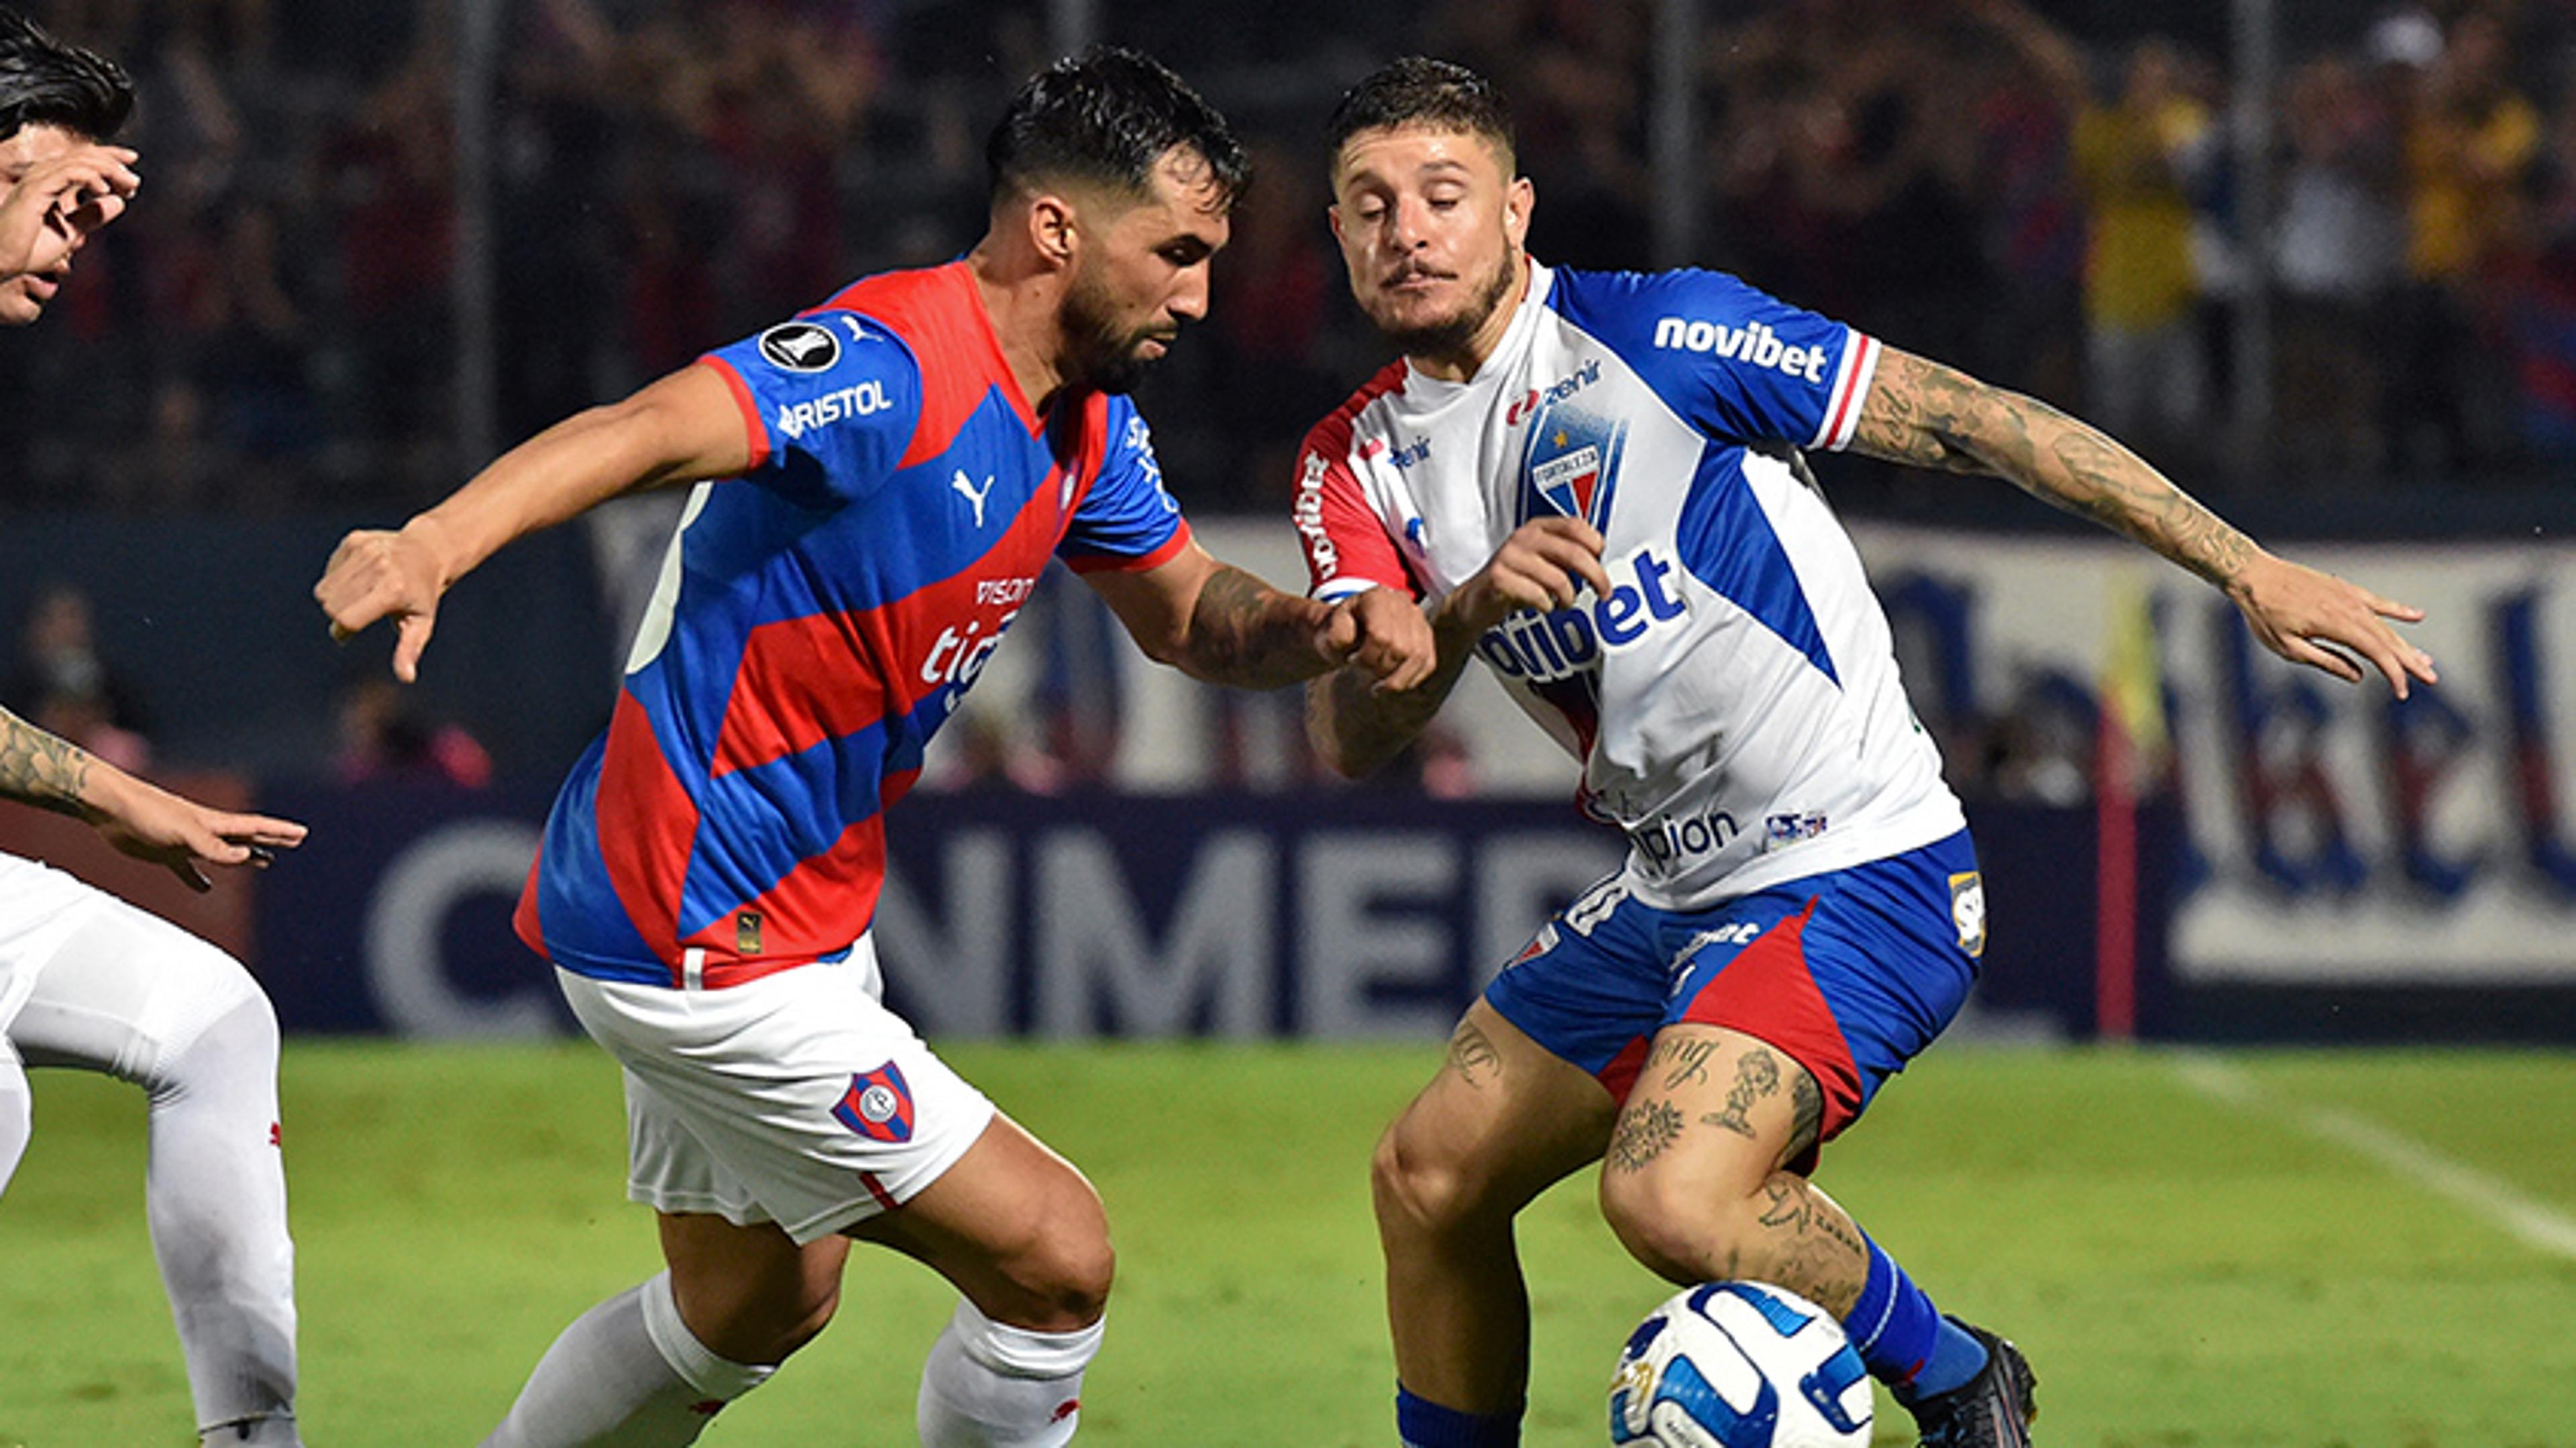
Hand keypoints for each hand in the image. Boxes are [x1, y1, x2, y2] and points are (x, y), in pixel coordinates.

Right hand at [0, 144, 139, 277]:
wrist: (3, 262)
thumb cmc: (28, 249)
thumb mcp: (71, 231)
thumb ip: (92, 215)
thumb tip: (119, 201)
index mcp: (49, 182)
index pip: (81, 159)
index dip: (108, 155)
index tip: (132, 160)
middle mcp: (42, 177)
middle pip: (82, 155)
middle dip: (113, 163)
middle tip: (133, 180)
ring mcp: (36, 182)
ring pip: (77, 161)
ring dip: (107, 170)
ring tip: (127, 185)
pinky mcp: (34, 191)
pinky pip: (66, 174)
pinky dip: (89, 177)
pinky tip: (104, 190)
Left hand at [88, 774, 306, 892]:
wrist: (110, 808)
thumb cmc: (148, 814)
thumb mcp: (185, 833)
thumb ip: (214, 847)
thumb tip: (248, 856)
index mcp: (214, 824)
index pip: (254, 827)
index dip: (279, 830)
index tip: (302, 832)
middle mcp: (205, 832)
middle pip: (246, 837)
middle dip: (272, 839)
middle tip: (294, 840)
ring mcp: (186, 842)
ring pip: (223, 852)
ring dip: (244, 857)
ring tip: (264, 862)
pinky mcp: (165, 853)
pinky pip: (186, 870)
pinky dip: (196, 879)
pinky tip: (202, 888)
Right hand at [316, 521, 447, 680]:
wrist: (428, 552)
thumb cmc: (423, 595)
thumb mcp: (421, 624)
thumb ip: (409, 650)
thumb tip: (407, 677)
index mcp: (393, 590)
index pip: (346, 619)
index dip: (344, 631)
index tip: (349, 634)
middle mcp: (379, 567)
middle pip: (331, 606)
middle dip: (339, 616)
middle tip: (360, 613)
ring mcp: (365, 550)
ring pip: (324, 589)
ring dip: (336, 599)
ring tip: (361, 596)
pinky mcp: (355, 540)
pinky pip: (328, 571)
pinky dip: (336, 580)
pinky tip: (361, 577)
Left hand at [1321, 586, 1437, 691]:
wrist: (1347, 630)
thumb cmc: (1338, 633)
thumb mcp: (1327, 633)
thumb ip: (1335, 636)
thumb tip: (1349, 640)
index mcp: (1375, 597)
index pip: (1380, 635)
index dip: (1366, 658)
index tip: (1352, 662)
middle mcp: (1401, 602)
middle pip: (1401, 648)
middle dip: (1380, 669)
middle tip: (1364, 672)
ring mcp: (1417, 617)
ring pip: (1418, 657)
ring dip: (1397, 679)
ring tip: (1379, 684)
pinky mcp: (1426, 634)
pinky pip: (1428, 663)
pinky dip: (1411, 679)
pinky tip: (1393, 682)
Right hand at [1439, 517, 1611, 633]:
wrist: (1474, 601)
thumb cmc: (1514, 581)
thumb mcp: (1541, 561)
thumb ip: (1566, 556)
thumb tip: (1600, 564)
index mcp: (1537, 528)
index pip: (1575, 526)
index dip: (1595, 543)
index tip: (1602, 560)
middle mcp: (1524, 538)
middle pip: (1573, 553)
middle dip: (1596, 576)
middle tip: (1604, 592)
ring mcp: (1509, 556)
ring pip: (1558, 578)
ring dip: (1569, 597)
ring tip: (1565, 603)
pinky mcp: (1499, 578)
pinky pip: (1537, 594)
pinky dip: (1547, 605)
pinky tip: (1544, 607)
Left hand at [2229, 552, 2437, 698]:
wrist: (2254, 575)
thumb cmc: (2265, 615)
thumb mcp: (2288, 647)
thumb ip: (2326, 661)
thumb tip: (2358, 676)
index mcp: (2337, 625)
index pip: (2377, 653)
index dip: (2393, 674)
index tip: (2402, 693)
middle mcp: (2350, 609)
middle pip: (2388, 640)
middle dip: (2410, 661)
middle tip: (2432, 678)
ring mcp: (2350, 597)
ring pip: (2385, 624)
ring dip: (2405, 643)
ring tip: (2425, 660)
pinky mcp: (2345, 589)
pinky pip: (2377, 602)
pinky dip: (2397, 610)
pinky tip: (2417, 617)